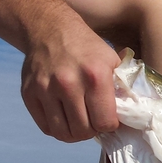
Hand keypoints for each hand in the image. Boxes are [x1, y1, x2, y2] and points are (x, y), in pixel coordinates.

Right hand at [20, 24, 120, 142]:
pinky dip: (58, 128)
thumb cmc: (87, 48)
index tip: (108, 118)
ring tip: (80, 122)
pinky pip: (46, 127)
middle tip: (93, 121)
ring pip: (63, 133)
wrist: (50, 29)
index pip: (105, 122)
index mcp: (95, 76)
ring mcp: (45, 89)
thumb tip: (132, 115)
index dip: (109, 125)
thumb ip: (122, 87)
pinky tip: (65, 117)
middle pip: (83, 131)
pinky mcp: (29, 93)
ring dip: (74, 133)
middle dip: (92, 130)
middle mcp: (68, 83)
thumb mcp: (112, 61)